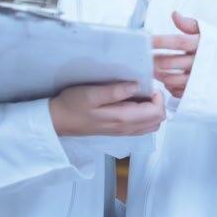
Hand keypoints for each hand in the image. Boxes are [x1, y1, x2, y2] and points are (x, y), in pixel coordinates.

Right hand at [49, 82, 164, 136]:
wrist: (58, 121)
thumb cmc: (73, 104)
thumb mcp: (91, 93)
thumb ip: (115, 91)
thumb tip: (137, 85)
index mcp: (123, 119)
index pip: (156, 112)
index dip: (158, 97)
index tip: (148, 84)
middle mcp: (127, 128)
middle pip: (157, 119)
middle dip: (158, 102)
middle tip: (146, 88)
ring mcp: (124, 131)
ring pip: (152, 124)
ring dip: (153, 109)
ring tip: (141, 94)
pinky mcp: (120, 130)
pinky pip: (142, 126)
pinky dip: (145, 114)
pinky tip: (134, 102)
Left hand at [152, 11, 200, 98]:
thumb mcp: (208, 32)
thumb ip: (190, 24)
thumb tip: (174, 14)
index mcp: (203, 45)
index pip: (178, 42)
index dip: (160, 41)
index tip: (145, 40)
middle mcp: (201, 62)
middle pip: (170, 62)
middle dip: (154, 60)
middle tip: (143, 57)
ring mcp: (199, 79)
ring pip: (171, 78)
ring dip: (158, 74)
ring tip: (152, 69)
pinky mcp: (199, 92)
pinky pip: (178, 91)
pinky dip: (169, 86)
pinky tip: (167, 80)